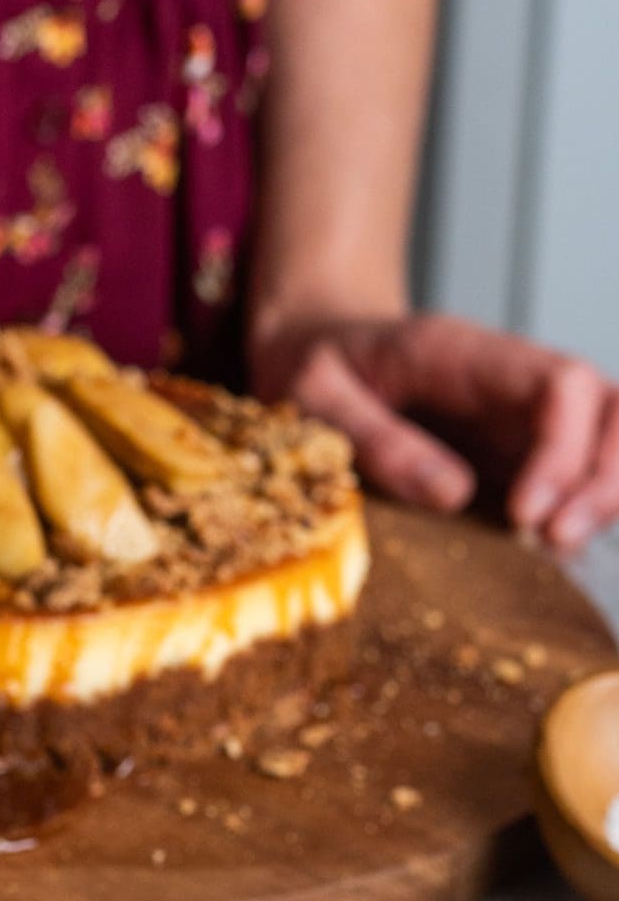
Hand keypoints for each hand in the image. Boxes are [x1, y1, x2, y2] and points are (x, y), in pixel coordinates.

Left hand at [249, 311, 618, 551]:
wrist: (310, 347)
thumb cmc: (310, 364)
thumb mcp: (314, 395)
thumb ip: (376, 438)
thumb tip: (452, 495)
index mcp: (465, 354)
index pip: (560, 384)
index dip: (562, 449)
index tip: (524, 513)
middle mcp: (509, 381)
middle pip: (606, 408)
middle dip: (603, 477)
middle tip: (558, 540)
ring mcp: (516, 417)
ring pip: (602, 439)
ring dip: (600, 496)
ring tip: (558, 550)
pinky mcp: (510, 453)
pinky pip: (568, 475)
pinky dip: (572, 511)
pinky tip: (545, 553)